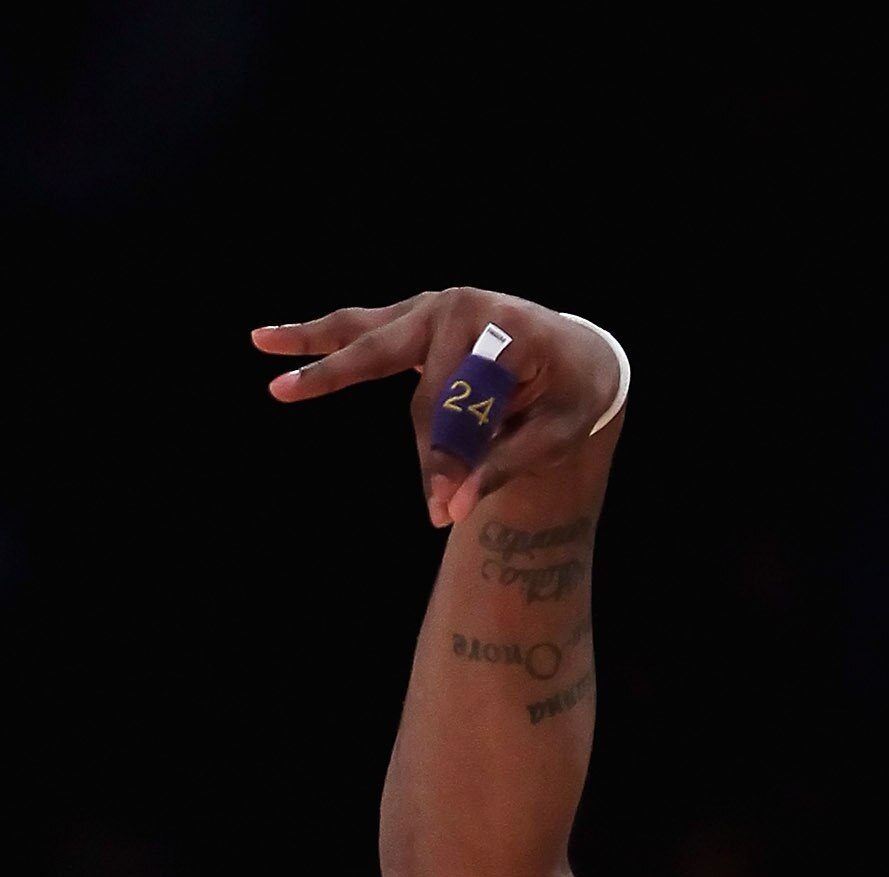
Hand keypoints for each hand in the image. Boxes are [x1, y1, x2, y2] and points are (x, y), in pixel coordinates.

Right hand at [251, 290, 620, 525]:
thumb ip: (502, 468)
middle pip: (404, 370)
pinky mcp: (418, 319)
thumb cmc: (570, 395)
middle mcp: (461, 306)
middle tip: (283, 397)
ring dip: (314, 346)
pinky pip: (364, 328)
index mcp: (502, 329)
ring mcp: (434, 308)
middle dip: (349, 389)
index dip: (445, 459)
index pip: (458, 404)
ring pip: (367, 334)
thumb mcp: (554, 438)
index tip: (440, 512)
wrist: (580, 352)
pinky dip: (323, 337)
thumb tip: (452, 509)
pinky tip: (273, 340)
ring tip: (262, 345)